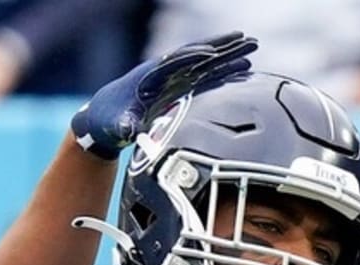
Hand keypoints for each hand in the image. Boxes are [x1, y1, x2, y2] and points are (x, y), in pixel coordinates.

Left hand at [70, 31, 258, 159]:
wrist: (105, 115)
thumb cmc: (109, 119)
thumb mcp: (115, 123)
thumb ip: (125, 125)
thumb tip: (131, 130)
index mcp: (151, 75)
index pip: (176, 62)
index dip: (194, 57)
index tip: (214, 53)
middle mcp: (166, 70)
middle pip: (198, 54)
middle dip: (221, 47)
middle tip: (248, 40)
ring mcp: (174, 75)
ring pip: (206, 61)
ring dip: (229, 54)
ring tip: (254, 47)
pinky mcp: (180, 83)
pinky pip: (206, 74)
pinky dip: (224, 69)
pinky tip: (245, 67)